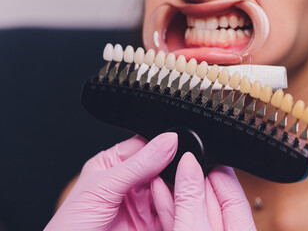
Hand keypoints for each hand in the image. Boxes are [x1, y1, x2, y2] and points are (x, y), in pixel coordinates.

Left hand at [45, 132, 177, 230]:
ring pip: (169, 189)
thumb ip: (138, 164)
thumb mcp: (104, 187)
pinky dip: (175, 208)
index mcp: (113, 164)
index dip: (161, 144)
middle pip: (161, 167)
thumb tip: (168, 140)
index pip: (144, 145)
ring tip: (171, 190)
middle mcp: (130, 182)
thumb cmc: (71, 226)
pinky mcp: (150, 224)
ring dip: (174, 189)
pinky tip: (172, 206)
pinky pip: (171, 212)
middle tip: (181, 167)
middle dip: (171, 168)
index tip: (176, 144)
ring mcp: (141, 204)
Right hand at [151, 152, 256, 230]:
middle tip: (180, 156)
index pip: (233, 194)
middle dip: (193, 176)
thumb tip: (190, 164)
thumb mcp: (194, 229)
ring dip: (176, 188)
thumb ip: (192, 198)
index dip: (217, 170)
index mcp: (239, 230)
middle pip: (210, 199)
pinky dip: (169, 205)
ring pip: (191, 208)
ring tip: (164, 167)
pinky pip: (179, 219)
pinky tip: (159, 188)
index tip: (203, 153)